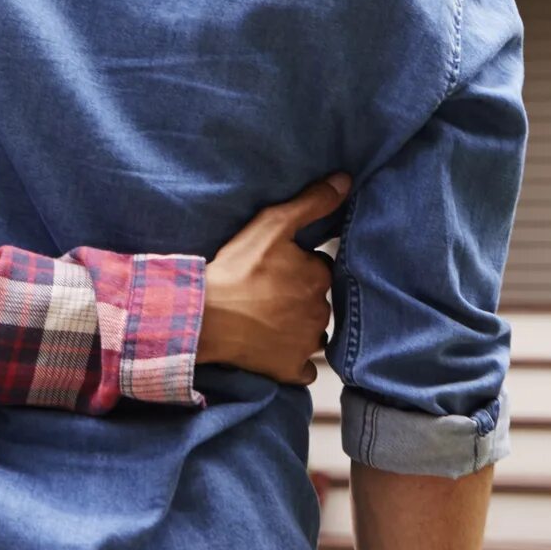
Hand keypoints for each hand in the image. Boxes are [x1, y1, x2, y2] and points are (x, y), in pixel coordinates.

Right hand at [198, 174, 348, 384]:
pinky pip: (303, 368)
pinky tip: (276, 349)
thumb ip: (311, 203)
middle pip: (317, 301)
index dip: (301, 266)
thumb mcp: (273, 224)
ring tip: (271, 319)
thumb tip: (345, 181)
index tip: (279, 267)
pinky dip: (294, 360)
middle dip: (301, 296)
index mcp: (319, 278)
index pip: (320, 269)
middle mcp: (320, 312)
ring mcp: (306, 344)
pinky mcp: (290, 369)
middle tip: (270, 292)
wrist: (205, 317)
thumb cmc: (237, 270)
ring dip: (300, 327)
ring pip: (313, 333)